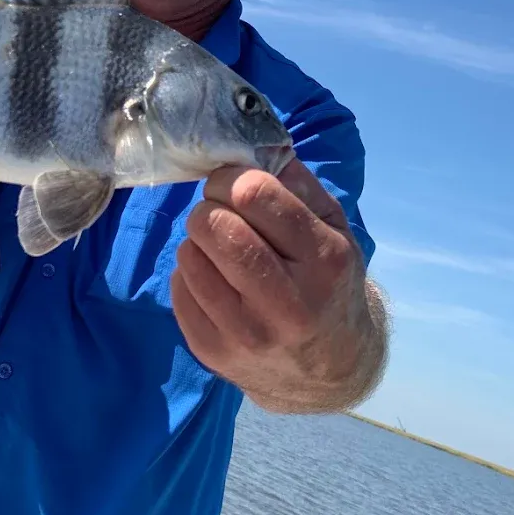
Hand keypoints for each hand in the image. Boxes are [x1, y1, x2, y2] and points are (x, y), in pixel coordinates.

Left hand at [170, 157, 385, 412]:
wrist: (329, 368)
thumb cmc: (328, 283)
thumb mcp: (335, 230)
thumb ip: (298, 184)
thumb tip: (249, 146)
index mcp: (324, 261)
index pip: (253, 196)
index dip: (232, 179)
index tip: (234, 185)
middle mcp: (288, 304)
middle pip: (215, 226)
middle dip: (211, 206)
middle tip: (222, 212)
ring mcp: (247, 334)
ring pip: (190, 255)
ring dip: (199, 240)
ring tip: (222, 248)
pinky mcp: (213, 353)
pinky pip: (178, 287)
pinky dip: (191, 272)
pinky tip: (217, 280)